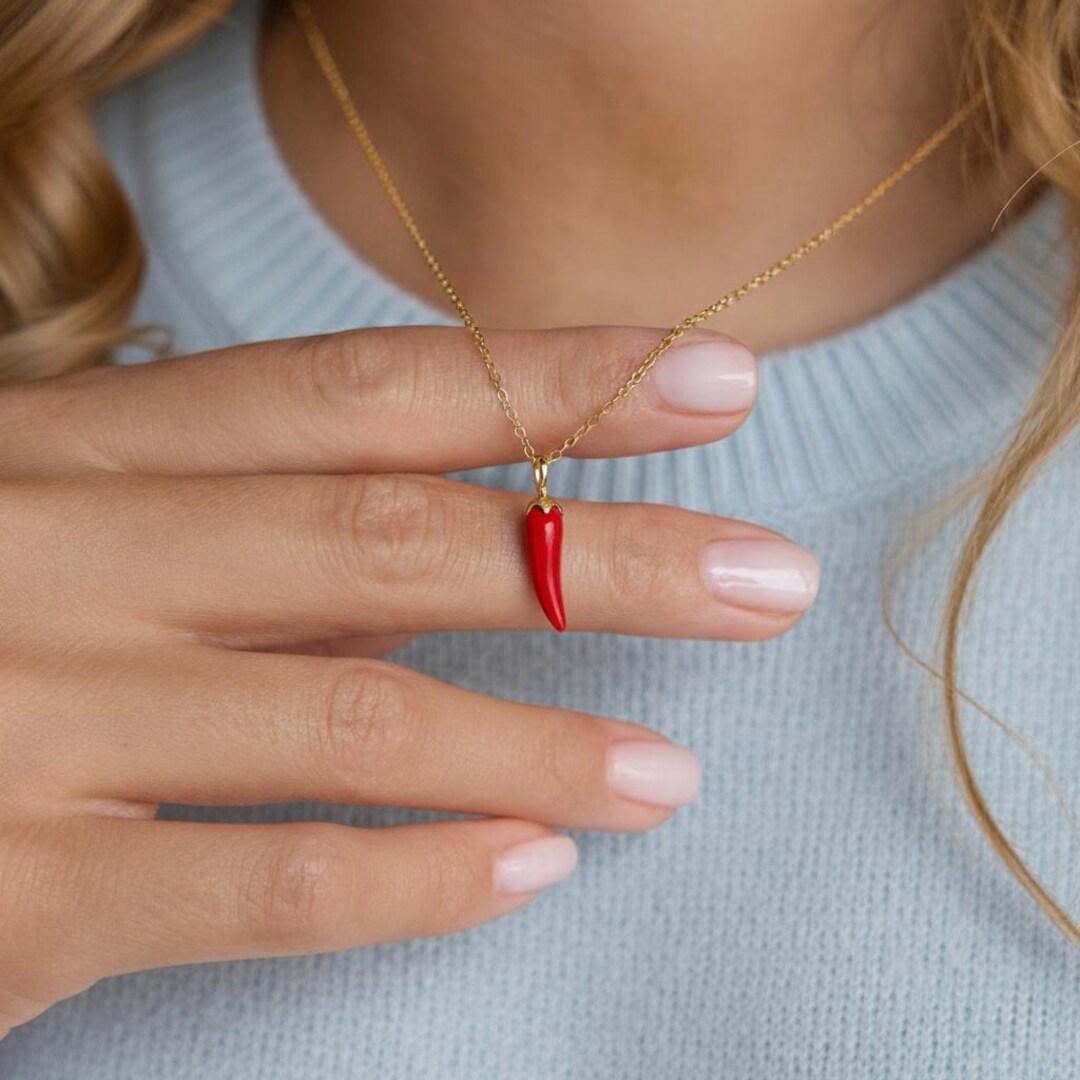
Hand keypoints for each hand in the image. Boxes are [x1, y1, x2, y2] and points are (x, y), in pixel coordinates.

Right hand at [0, 324, 816, 1034]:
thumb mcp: (80, 524)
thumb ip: (246, 530)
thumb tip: (457, 538)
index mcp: (88, 452)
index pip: (364, 389)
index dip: (549, 378)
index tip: (710, 378)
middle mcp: (69, 560)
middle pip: (389, 538)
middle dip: (596, 554)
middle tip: (767, 575)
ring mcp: (38, 722)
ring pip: (346, 721)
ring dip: (534, 746)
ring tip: (673, 774)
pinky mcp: (13, 888)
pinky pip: (254, 886)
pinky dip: (405, 884)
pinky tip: (530, 870)